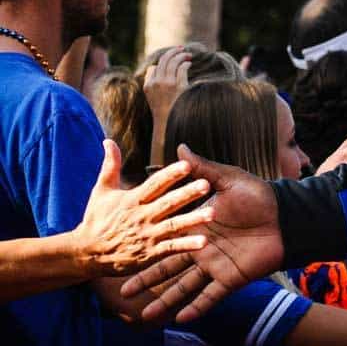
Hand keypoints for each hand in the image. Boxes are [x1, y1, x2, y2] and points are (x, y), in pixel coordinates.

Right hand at [73, 140, 212, 276]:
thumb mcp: (102, 190)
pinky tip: (204, 242)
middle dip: (187, 193)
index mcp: (133, 199)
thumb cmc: (96, 219)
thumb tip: (108, 140)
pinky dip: (186, 245)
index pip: (155, 184)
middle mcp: (142, 216)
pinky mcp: (149, 254)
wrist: (85, 254)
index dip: (171, 174)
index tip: (187, 164)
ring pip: (174, 225)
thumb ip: (111, 165)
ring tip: (212, 214)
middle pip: (168, 203)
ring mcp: (147, 236)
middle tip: (207, 185)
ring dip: (193, 220)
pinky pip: (171, 249)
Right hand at [121, 144, 283, 323]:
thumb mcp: (228, 180)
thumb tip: (181, 148)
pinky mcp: (231, 278)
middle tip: (121, 293)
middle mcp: (203, 250)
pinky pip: (211, 297)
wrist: (286, 215)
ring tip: (144, 316)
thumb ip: (204, 169)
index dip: (146, 250)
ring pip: (185, 288)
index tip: (124, 256)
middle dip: (146, 281)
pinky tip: (180, 319)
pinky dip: (197, 308)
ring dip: (166, 302)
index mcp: (198, 228)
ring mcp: (216, 266)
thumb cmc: (259, 195)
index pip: (166, 241)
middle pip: (168, 269)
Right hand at [143, 46, 191, 118]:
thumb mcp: (152, 95)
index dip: (164, 61)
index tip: (172, 57)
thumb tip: (154, 66)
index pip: (155, 67)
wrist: (169, 122)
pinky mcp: (179, 86)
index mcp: (148, 85)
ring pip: (173, 62)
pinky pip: (182, 68)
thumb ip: (151, 81)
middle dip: (173, 52)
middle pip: (164, 60)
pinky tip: (188, 64)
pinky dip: (186, 63)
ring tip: (187, 54)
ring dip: (181, 55)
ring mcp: (168, 84)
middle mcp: (157, 83)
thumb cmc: (163, 109)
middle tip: (181, 49)